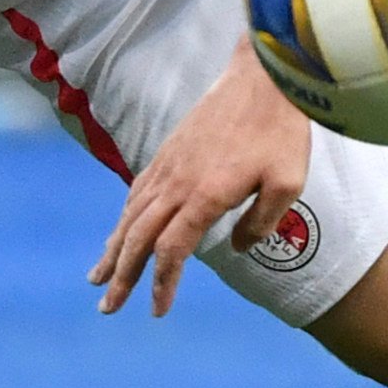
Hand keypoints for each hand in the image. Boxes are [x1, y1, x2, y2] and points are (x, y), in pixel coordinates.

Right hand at [93, 41, 311, 319]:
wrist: (263, 77)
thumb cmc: (281, 131)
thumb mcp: (288, 183)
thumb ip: (263, 222)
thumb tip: (237, 248)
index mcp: (204, 194)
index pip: (171, 248)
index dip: (162, 282)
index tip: (158, 310)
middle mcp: (177, 182)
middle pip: (138, 237)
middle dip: (121, 275)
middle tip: (107, 308)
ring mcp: (168, 164)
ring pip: (131, 214)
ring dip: (113, 249)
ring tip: (99, 276)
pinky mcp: (169, 151)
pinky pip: (137, 191)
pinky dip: (123, 217)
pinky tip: (120, 230)